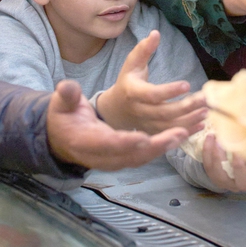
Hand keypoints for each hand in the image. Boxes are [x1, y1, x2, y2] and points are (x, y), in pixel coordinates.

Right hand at [46, 79, 187, 170]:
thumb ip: (66, 95)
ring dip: (164, 147)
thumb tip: (66, 86)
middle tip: (177, 134)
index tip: (144, 136)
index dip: (125, 142)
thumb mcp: (60, 103)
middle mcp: (100, 156)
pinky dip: (163, 147)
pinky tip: (181, 135)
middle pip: (130, 155)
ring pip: (141, 158)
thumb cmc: (63, 117)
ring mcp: (112, 161)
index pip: (107, 143)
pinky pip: (145, 156)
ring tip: (185, 132)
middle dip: (155, 146)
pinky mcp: (123, 159)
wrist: (62, 137)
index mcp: (84, 141)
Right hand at [96, 30, 207, 133]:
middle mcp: (139, 111)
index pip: (152, 94)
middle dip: (186, 107)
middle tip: (206, 99)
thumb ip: (143, 50)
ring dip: (190, 120)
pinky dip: (188, 131)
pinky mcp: (153, 133)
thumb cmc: (127, 82)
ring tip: (207, 110)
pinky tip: (202, 123)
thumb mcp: (131, 64)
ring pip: (169, 126)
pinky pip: (171, 135)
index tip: (187, 85)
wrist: (116, 109)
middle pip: (164, 113)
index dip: (169, 91)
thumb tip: (156, 33)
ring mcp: (146, 125)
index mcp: (133, 92)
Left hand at [202, 133, 245, 192]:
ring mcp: (229, 182)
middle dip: (240, 167)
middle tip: (238, 152)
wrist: (230, 158)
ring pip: (222, 175)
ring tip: (219, 139)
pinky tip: (210, 137)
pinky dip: (208, 152)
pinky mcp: (215, 177)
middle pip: (244, 182)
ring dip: (219, 157)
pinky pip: (209, 167)